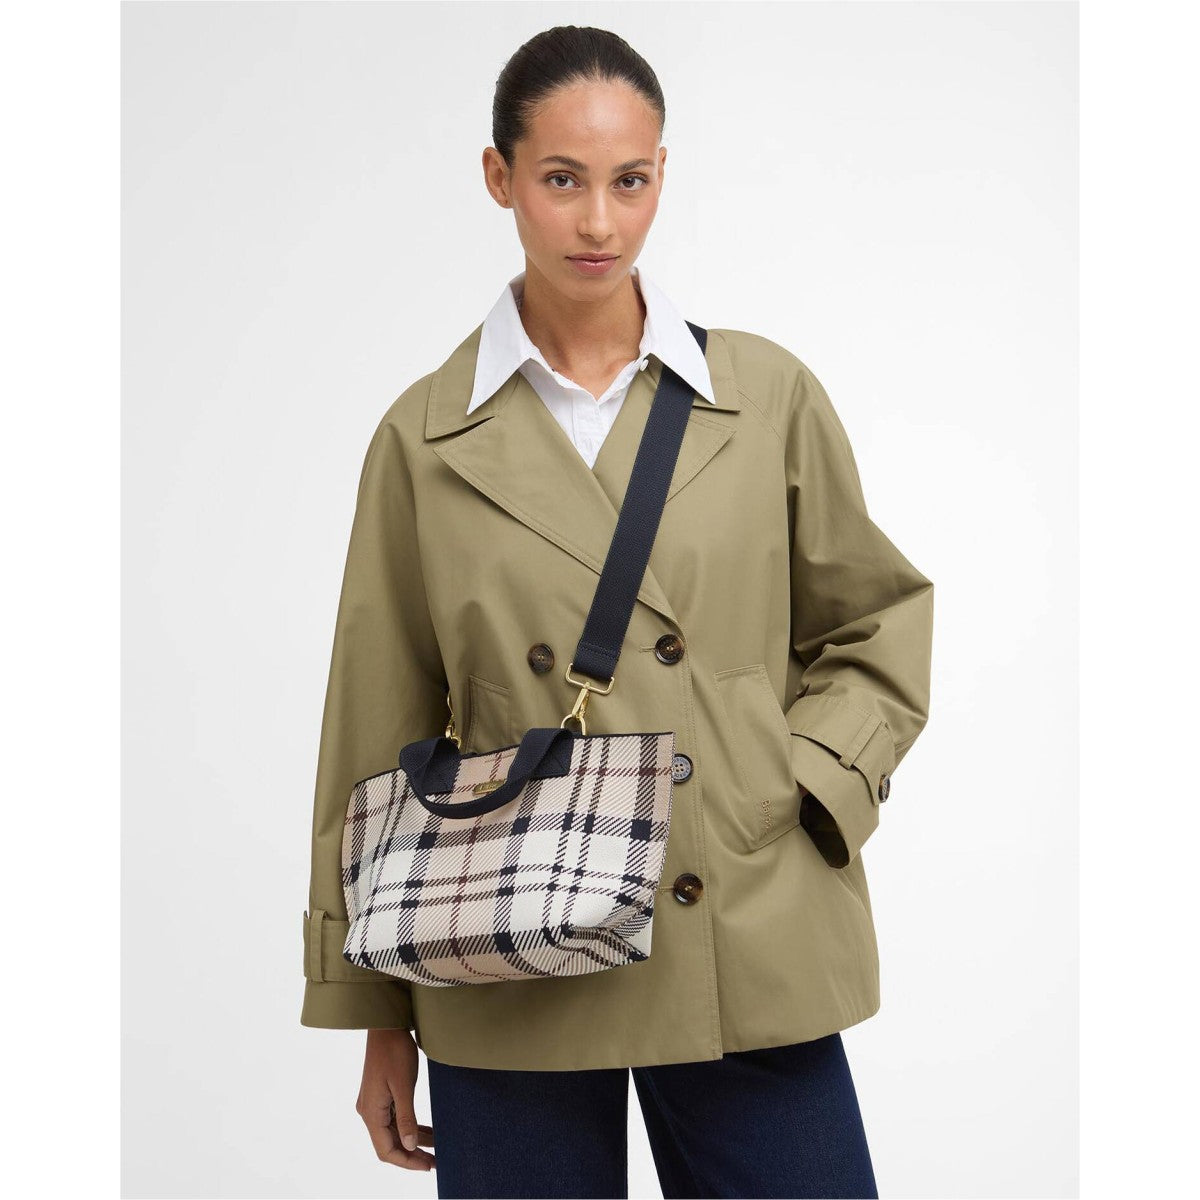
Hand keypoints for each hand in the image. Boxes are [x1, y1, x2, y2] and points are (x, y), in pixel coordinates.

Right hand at [357, 1028, 435, 1171]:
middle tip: (435, 1161)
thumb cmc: (395, 1051)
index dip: (406, 1162)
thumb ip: (407, 1117)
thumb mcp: (404, 1085)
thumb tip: (409, 1145)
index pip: (386, 1150)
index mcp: (371, 1112)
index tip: (427, 1166)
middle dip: (412, 1155)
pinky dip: (410, 1127)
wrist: (387, 1025)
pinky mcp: (381, 1096)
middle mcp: (369, 1111)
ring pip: (393, 1132)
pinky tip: (427, 1131)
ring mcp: (374, 1103)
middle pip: (389, 1144)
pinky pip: (395, 1119)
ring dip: (413, 1142)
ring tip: (436, 1149)